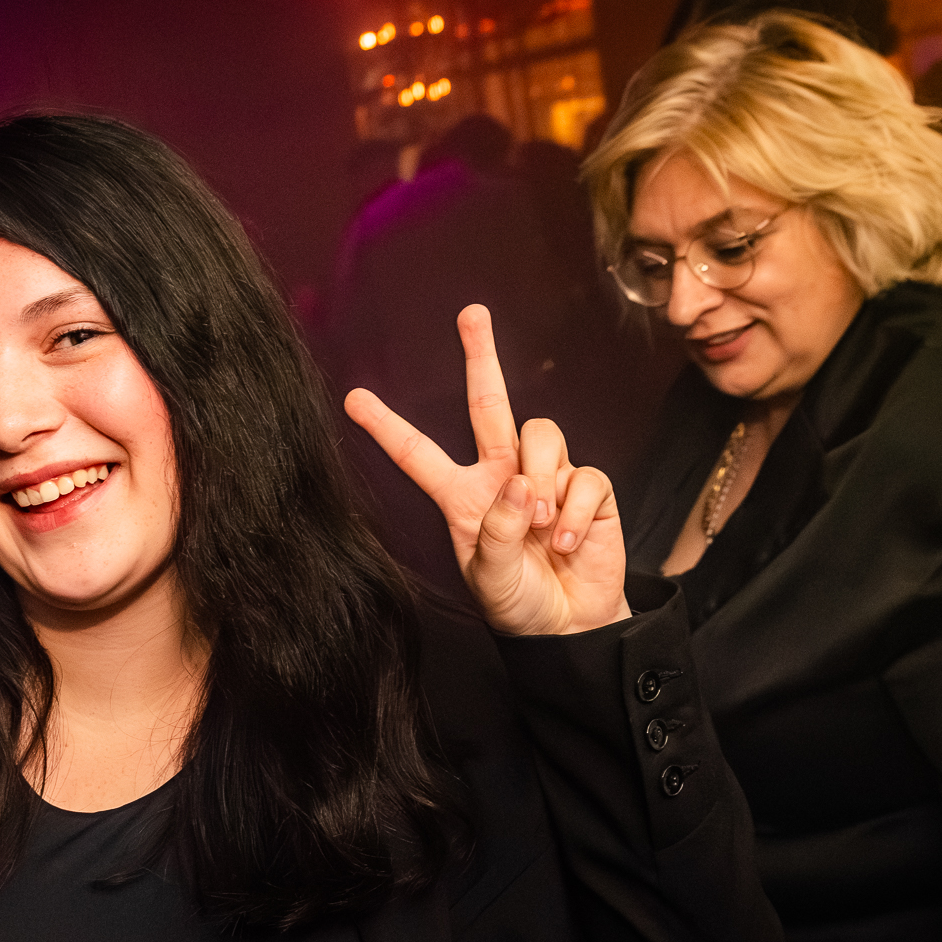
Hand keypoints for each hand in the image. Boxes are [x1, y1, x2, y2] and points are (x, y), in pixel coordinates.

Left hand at [343, 304, 630, 635]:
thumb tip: (517, 485)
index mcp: (461, 496)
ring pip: (542, 434)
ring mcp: (546, 477)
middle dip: (481, 356)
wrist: (570, 627)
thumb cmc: (518, 602)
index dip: (387, 427)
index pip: (418, 455)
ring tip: (538, 526)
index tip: (354, 397)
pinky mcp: (587, 489)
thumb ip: (495, 533)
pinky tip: (565, 542)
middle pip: (489, 404)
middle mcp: (501, 475)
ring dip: (541, 478)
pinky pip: (584, 478)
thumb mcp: (489, 577)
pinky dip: (573, 512)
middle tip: (471, 314)